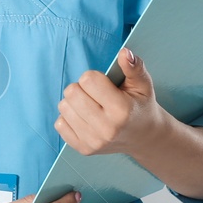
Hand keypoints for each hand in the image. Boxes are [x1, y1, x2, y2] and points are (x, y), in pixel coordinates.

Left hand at [56, 47, 171, 158]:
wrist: (144, 137)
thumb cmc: (140, 106)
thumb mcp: (143, 84)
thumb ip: (134, 67)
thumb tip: (125, 52)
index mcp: (122, 110)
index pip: (88, 80)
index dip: (95, 77)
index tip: (105, 85)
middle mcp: (107, 129)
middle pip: (71, 92)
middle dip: (82, 88)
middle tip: (96, 95)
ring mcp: (94, 141)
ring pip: (63, 107)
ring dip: (74, 102)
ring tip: (91, 106)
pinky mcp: (83, 149)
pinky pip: (59, 124)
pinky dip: (69, 118)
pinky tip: (85, 119)